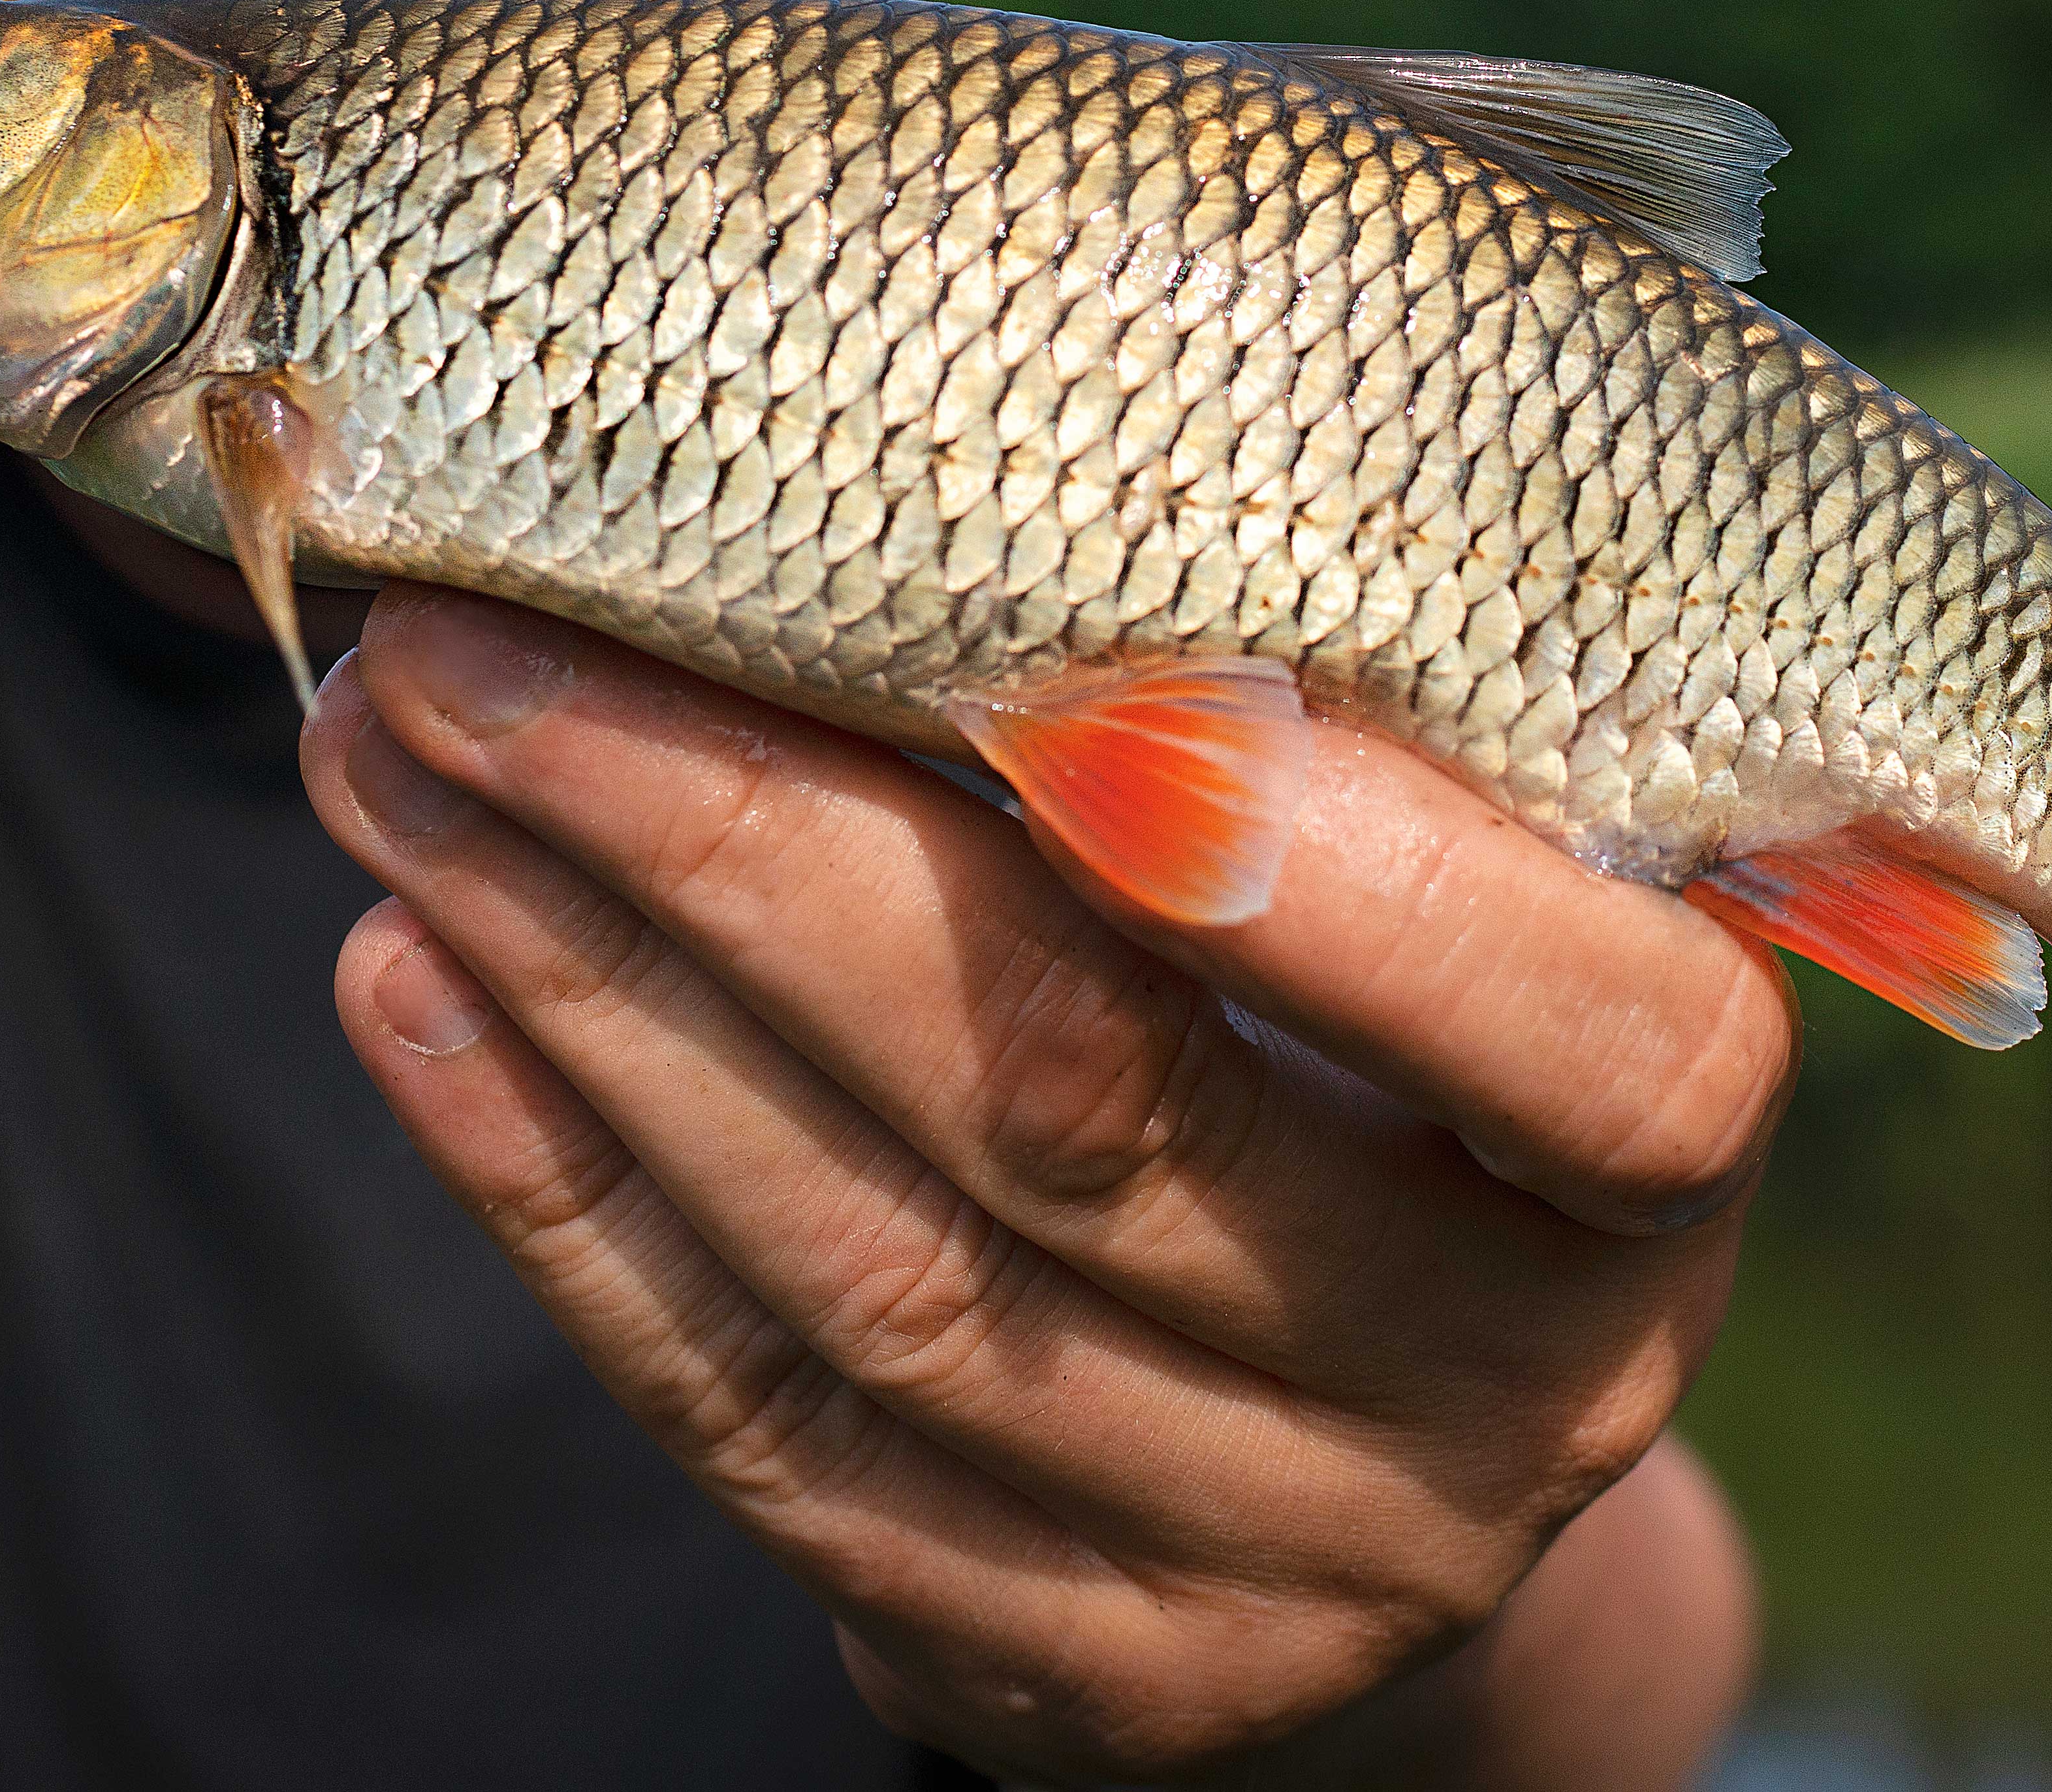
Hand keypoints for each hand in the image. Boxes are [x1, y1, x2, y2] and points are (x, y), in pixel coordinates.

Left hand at [303, 586, 1799, 1785]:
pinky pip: (765, 1426)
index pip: (1590, 1040)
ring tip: (391, 755)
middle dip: (746, 851)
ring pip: (884, 1272)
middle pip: (1103, 1116)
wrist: (1379, 1401)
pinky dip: (559, 1191)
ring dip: (589, 986)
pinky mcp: (1067, 1668)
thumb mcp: (1451, 835)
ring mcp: (1282, 1567)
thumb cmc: (1395, 982)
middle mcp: (1505, 1396)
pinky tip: (419, 979)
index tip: (1056, 676)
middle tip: (478, 633)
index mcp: (1660, 1153)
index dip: (1338, 883)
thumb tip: (948, 387)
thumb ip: (1312, 664)